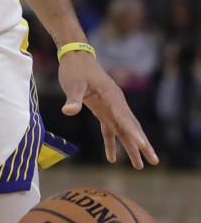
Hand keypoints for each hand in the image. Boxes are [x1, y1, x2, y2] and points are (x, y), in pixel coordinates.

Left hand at [59, 52, 158, 168]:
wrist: (76, 57)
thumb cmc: (76, 69)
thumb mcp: (73, 84)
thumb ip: (73, 99)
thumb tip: (68, 111)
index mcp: (112, 96)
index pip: (124, 117)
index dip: (133, 132)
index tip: (142, 145)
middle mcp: (115, 103)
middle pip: (131, 126)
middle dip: (142, 144)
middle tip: (154, 160)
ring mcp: (110, 107)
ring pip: (124, 130)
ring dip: (131, 147)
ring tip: (140, 165)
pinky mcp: (102, 110)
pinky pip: (109, 129)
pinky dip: (111, 143)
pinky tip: (112, 158)